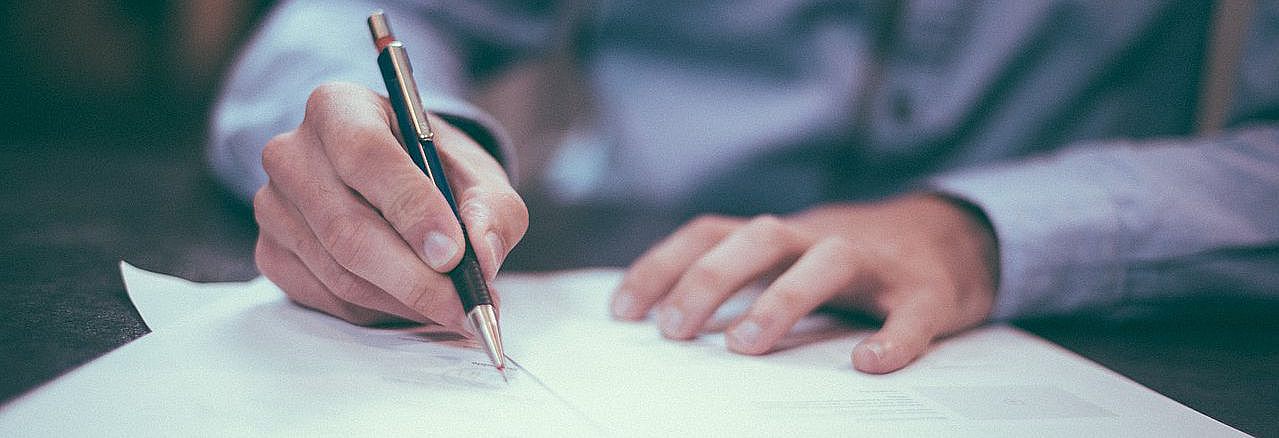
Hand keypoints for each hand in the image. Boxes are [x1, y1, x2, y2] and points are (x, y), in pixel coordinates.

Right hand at [253, 82, 526, 328]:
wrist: (396, 181)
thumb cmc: (436, 170)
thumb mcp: (478, 175)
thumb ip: (492, 209)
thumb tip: (482, 255)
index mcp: (339, 108)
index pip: (366, 155)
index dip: (411, 208)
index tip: (453, 253)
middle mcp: (292, 153)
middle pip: (347, 228)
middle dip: (415, 277)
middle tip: (465, 305)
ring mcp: (273, 206)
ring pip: (340, 272)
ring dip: (404, 300)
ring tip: (453, 308)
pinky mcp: (271, 253)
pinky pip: (327, 298)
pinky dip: (379, 311)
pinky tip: (413, 303)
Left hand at [611, 194, 997, 372]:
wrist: (954, 237)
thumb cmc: (852, 262)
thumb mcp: (789, 260)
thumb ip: (740, 280)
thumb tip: (666, 324)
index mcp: (781, 236)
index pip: (710, 233)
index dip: (662, 266)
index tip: (623, 312)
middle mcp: (821, 238)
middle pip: (759, 237)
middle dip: (710, 279)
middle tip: (674, 331)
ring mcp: (877, 262)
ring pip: (828, 261)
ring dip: (782, 298)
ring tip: (745, 346)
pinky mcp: (928, 291)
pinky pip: (911, 312)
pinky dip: (894, 337)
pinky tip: (870, 364)